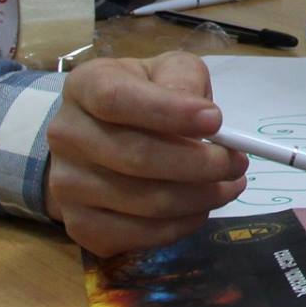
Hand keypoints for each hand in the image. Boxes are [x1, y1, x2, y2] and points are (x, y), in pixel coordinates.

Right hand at [44, 52, 248, 258]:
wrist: (101, 135)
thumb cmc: (144, 96)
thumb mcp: (166, 70)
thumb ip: (184, 80)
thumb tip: (204, 118)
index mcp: (86, 86)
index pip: (118, 99)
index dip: (169, 112)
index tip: (217, 121)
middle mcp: (66, 136)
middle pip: (137, 158)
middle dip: (202, 164)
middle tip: (238, 162)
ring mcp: (67, 186)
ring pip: (145, 203)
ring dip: (201, 197)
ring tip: (229, 184)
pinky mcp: (80, 227)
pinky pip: (139, 235)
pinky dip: (182, 224)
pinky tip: (200, 206)